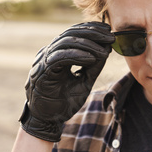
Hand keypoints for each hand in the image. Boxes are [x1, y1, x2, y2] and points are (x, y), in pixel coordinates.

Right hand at [19, 22, 114, 141]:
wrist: (47, 121)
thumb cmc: (63, 101)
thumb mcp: (84, 81)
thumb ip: (93, 67)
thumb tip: (106, 50)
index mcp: (56, 53)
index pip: (73, 33)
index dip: (91, 29)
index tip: (108, 31)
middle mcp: (48, 54)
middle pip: (70, 34)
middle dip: (92, 33)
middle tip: (109, 37)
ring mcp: (43, 61)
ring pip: (65, 43)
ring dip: (88, 45)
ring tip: (104, 50)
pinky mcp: (41, 72)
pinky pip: (59, 58)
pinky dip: (77, 56)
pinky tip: (92, 58)